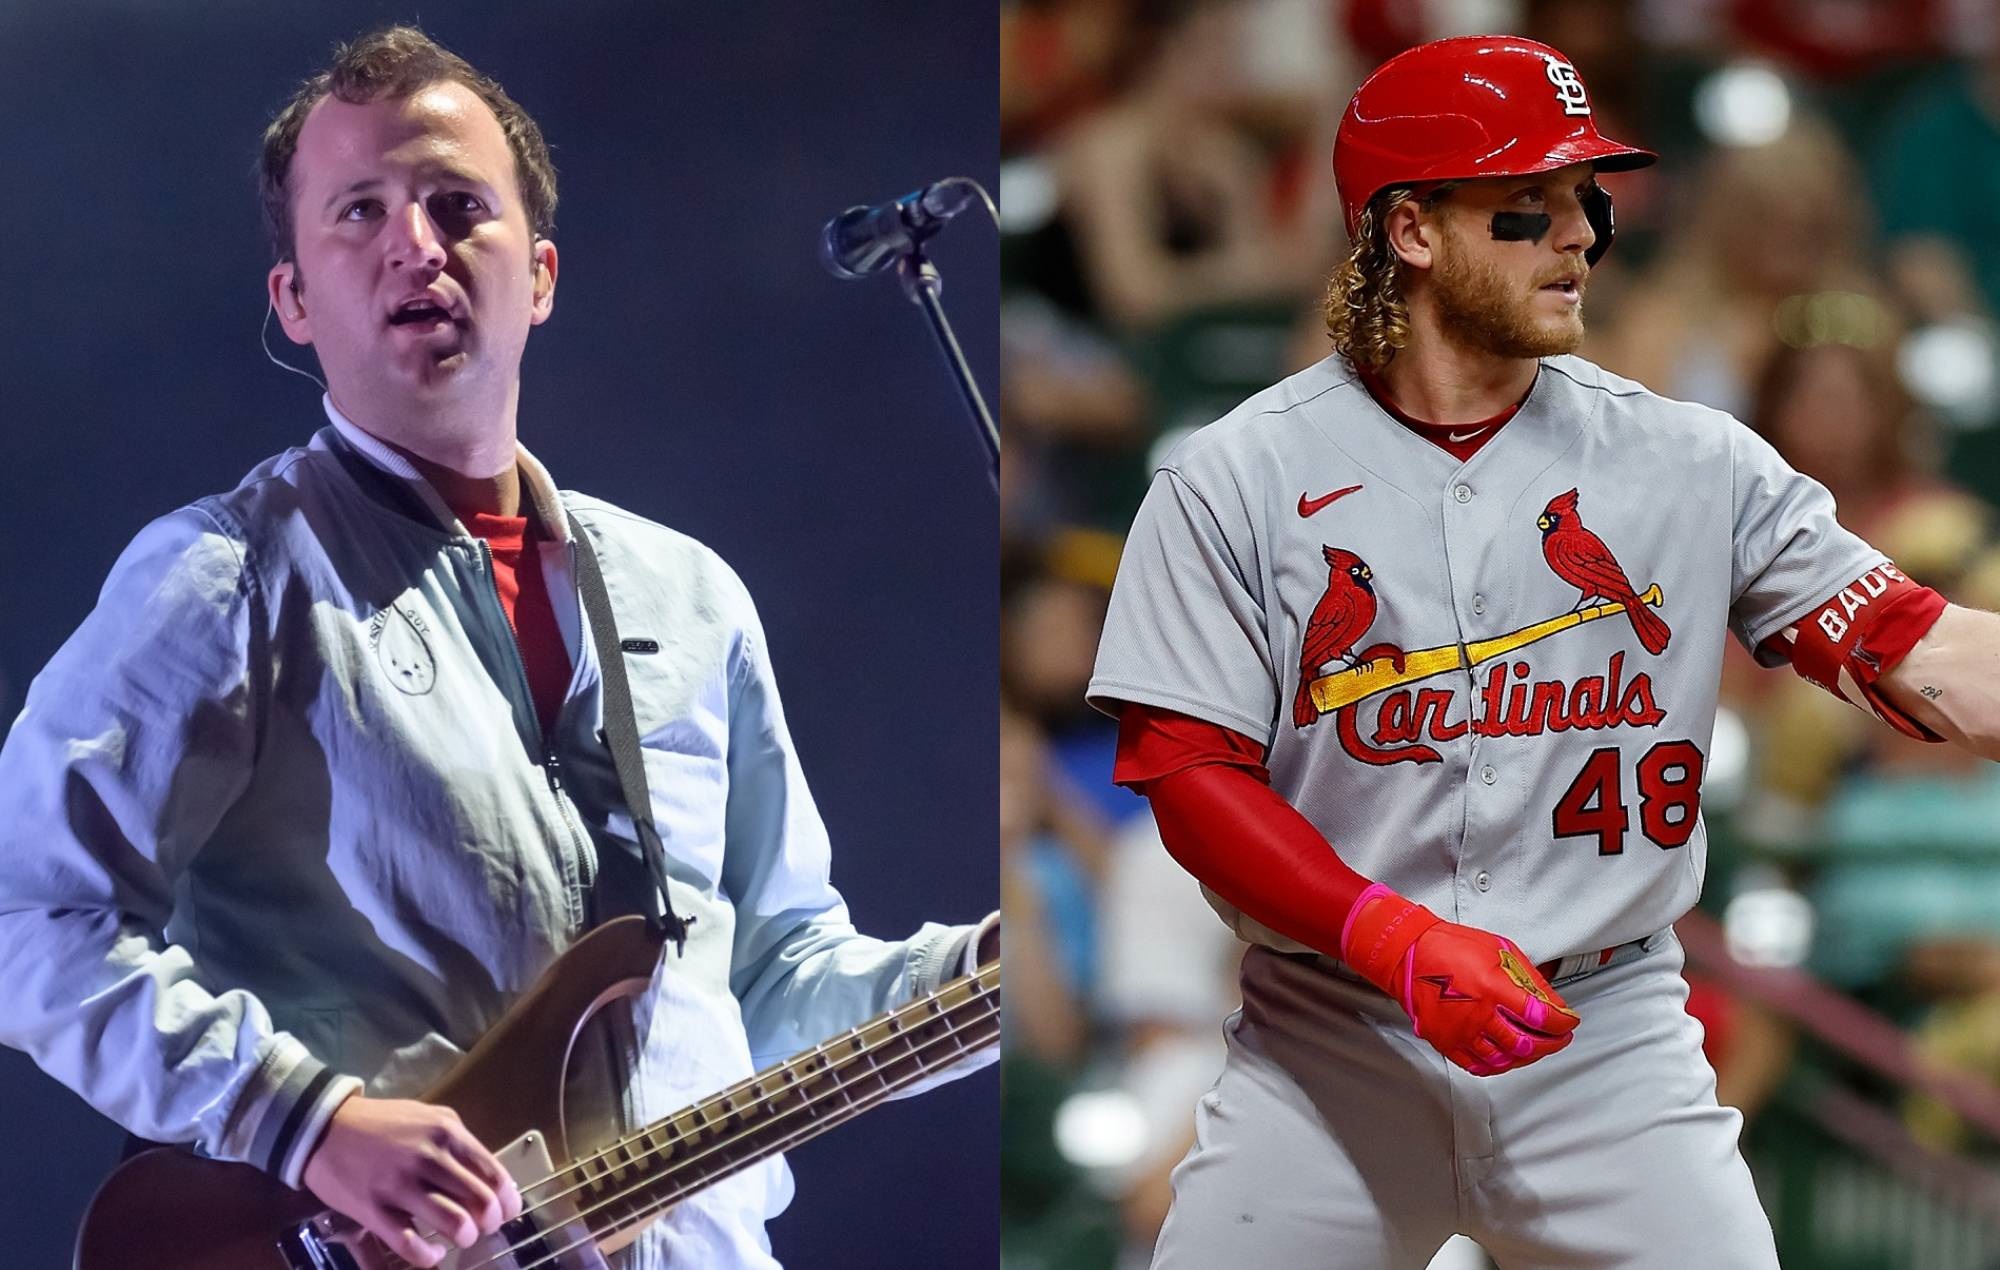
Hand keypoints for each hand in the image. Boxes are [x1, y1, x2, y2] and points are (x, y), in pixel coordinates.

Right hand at [301, 1093, 522, 1267]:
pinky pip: (410, 1244)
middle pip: (480, 1202)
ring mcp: (400, 1185)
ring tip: (461, 1237)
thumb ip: (461, 1143)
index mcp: (447, 1133)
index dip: (508, 1201)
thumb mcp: (430, 1117)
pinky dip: (428, 1255)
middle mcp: (428, 1158)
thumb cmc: (385, 1123)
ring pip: (453, 1223)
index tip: (507, 1211)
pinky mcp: (373, 1210)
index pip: (494, 1174)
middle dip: (490, 1222)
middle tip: (484, 1227)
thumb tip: (489, 1176)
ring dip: (465, 1237)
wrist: (326, 1128)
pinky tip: (433, 1253)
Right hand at [1340, 884, 1578, 1075]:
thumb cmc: (1451, 947)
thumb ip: (1529, 978)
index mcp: (1494, 989)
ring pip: (1505, 1060)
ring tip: (1535, 1047)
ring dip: (1527, 1057)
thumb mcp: (1500, 949)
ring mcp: (1461, 1033)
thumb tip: (1553, 1002)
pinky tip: (1507, 1057)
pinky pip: (1479, 1066)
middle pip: (1526, 1045)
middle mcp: (1478, 1016)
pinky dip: (1499, 1066)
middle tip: (1559, 1038)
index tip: (1568, 1022)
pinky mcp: (1446, 1043)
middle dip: (1551, 1044)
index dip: (1562, 1023)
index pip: (1541, 1017)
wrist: (1409, 954)